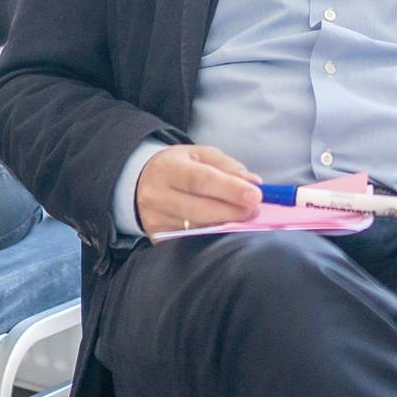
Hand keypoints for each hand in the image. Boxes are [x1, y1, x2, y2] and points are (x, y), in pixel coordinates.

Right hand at [134, 144, 260, 233]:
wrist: (140, 182)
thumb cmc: (178, 167)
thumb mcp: (201, 155)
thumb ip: (229, 167)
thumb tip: (253, 183)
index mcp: (168, 167)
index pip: (201, 180)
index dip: (230, 189)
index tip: (256, 196)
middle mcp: (157, 195)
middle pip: (200, 209)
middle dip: (233, 211)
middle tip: (255, 210)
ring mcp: (155, 220)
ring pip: (197, 229)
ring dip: (225, 225)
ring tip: (243, 218)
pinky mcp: (157, 238)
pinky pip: (190, 241)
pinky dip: (211, 237)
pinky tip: (223, 230)